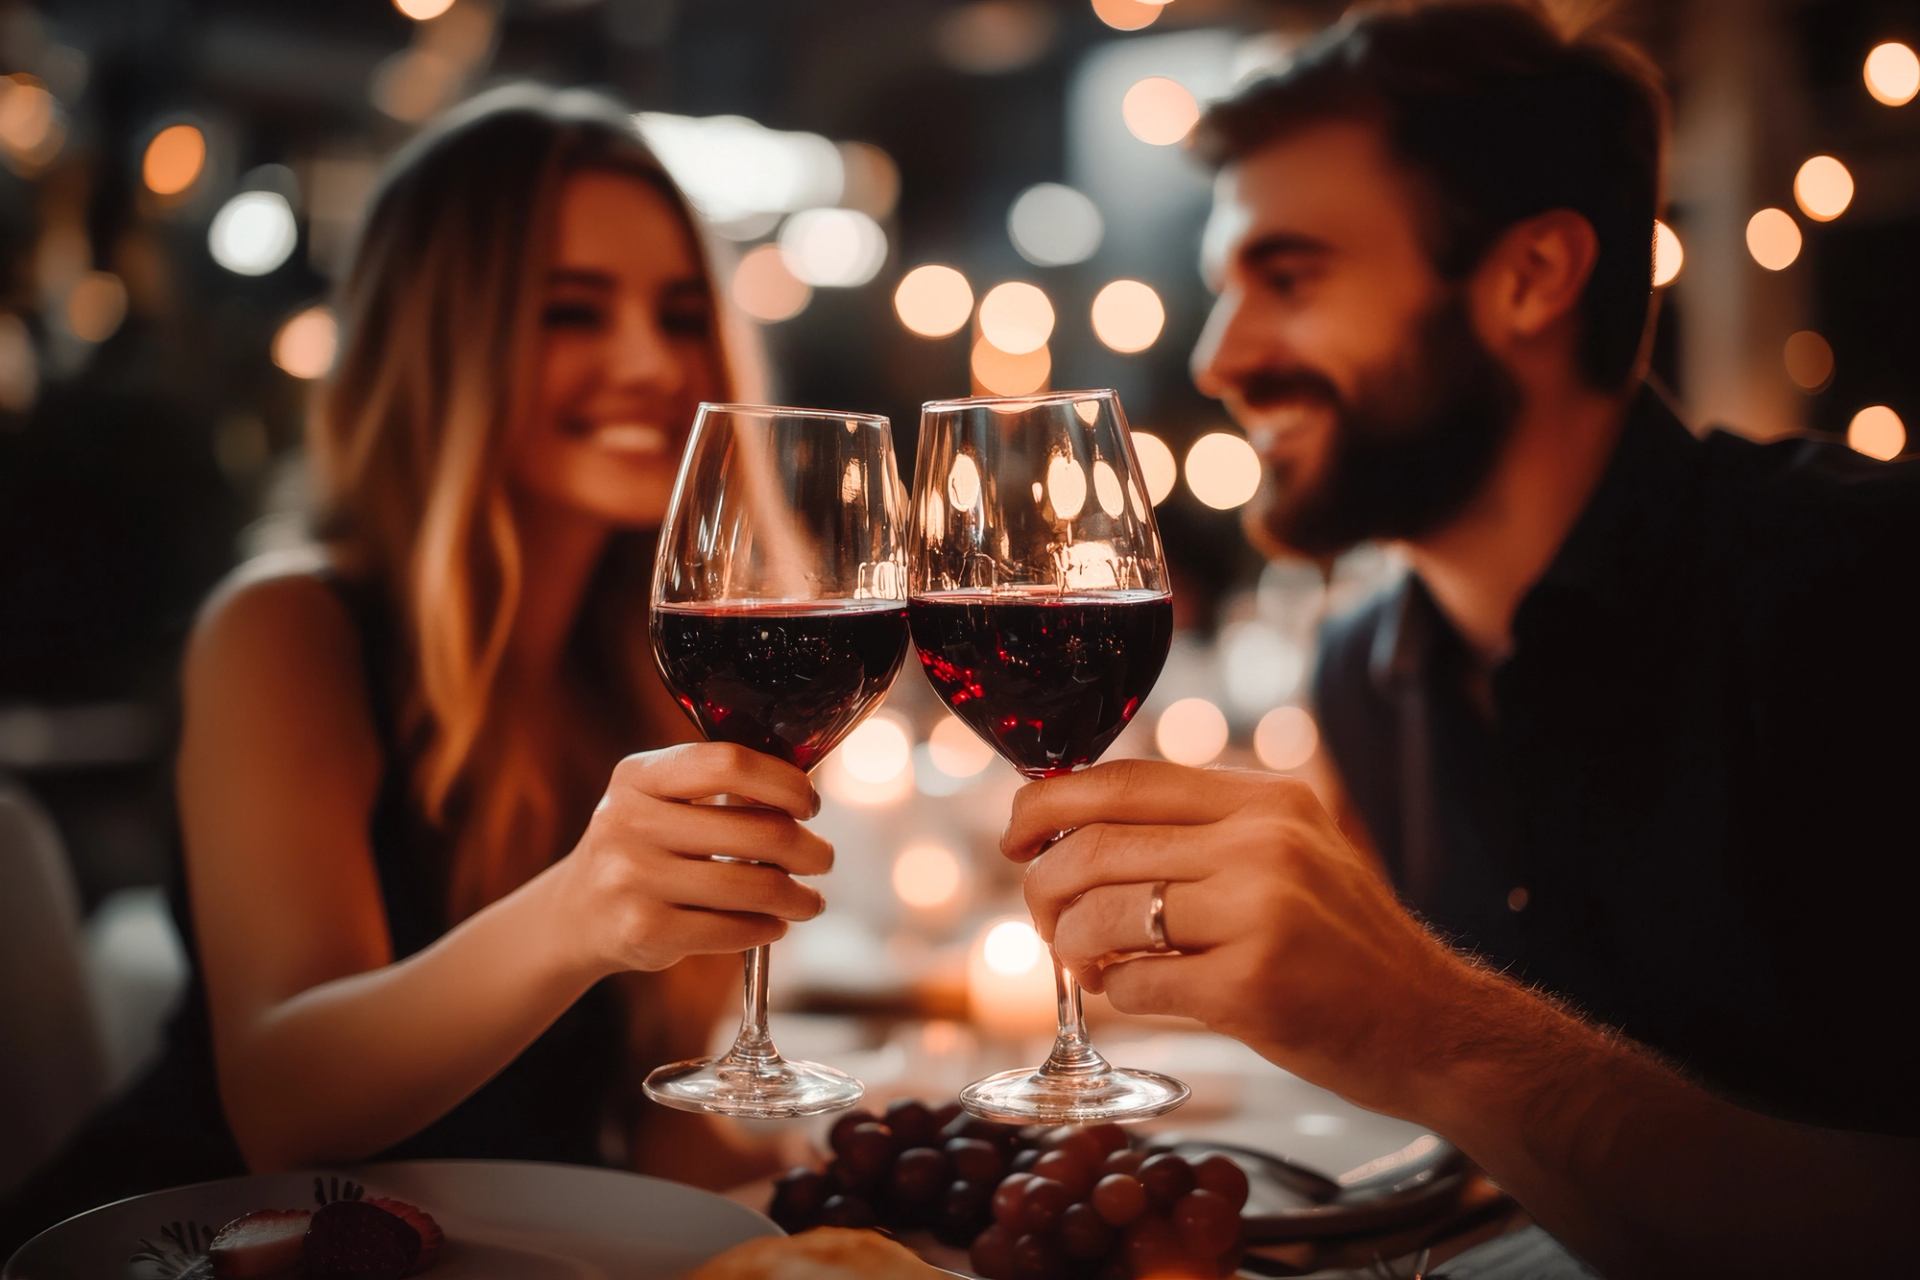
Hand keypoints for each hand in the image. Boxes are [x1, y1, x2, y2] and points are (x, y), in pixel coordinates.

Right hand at [555, 743, 831, 978]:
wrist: (574, 915)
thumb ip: (716, 789)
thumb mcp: (657, 801)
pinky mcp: (642, 930)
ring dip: (797, 896)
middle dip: (807, 848)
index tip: (809, 804)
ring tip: (810, 900)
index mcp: (638, 776)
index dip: (785, 782)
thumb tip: (802, 796)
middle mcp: (628, 821)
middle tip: (822, 859)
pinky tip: (774, 924)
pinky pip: (731, 929)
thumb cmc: (641, 848)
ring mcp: (631, 878)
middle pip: (755, 829)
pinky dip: (766, 928)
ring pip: (750, 885)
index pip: (728, 763)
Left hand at [1004, 759, 1478, 1117]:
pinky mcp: (1253, 988)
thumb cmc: (1344, 949)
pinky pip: (1135, 984)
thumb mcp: (1291, 856)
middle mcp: (1263, 844)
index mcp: (1266, 801)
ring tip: (1084, 960)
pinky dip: (1114, 993)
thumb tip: (1078, 830)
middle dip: (1042, 884)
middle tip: (1042, 916)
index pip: (1125, 779)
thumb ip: (1204, 835)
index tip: (1016, 833)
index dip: (1049, 802)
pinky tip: (1132, 993)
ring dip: (1071, 944)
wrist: (1433, 1028)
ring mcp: (1261, 914)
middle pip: (1098, 845)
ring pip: (1104, 914)